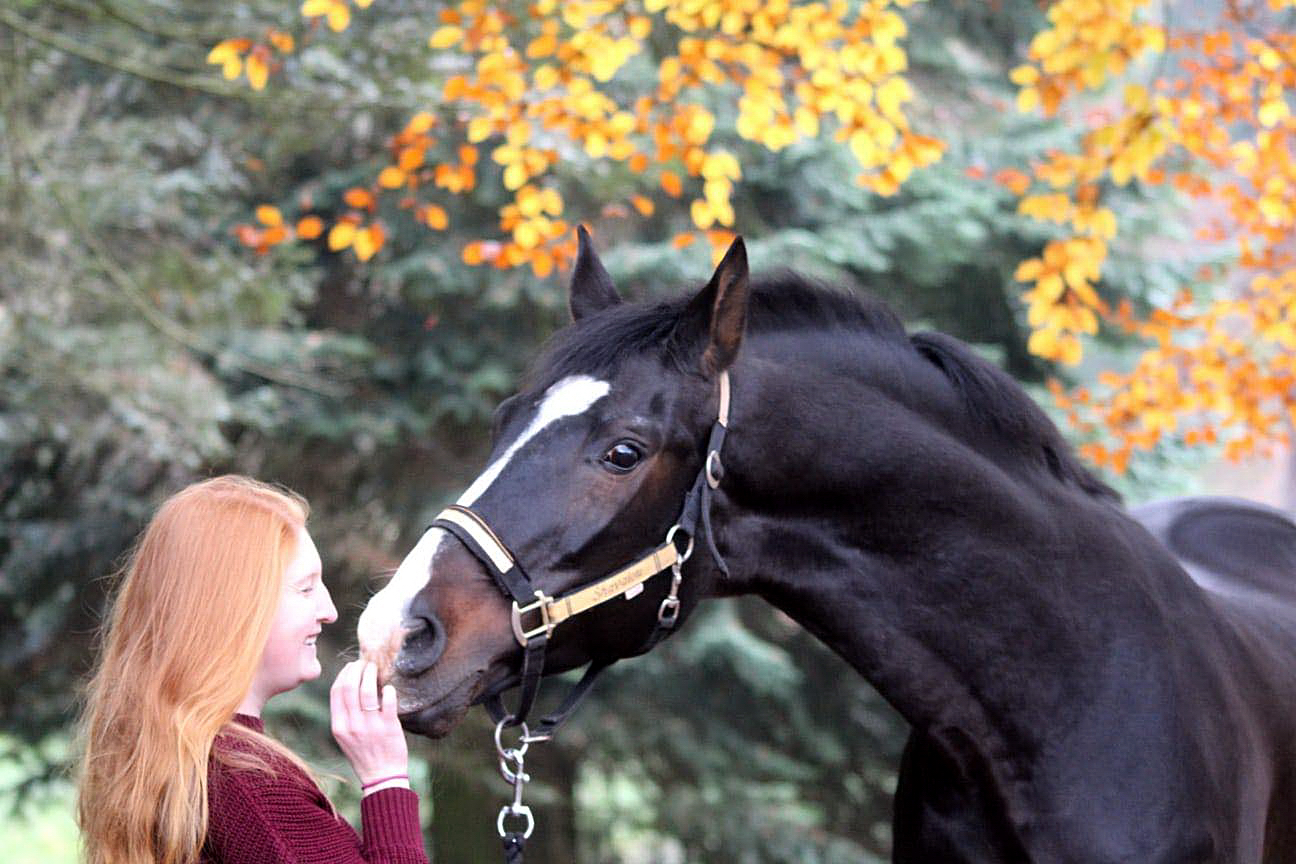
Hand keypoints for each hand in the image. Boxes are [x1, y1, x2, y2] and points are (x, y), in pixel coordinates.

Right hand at [329, 660, 408, 785]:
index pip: (336, 692)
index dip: (343, 675)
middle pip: (349, 687)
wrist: (381, 776)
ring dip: (371, 675)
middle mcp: (352, 725)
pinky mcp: (388, 728)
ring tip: (375, 669)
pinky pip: (388, 702)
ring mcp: (370, 727)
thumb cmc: (364, 754)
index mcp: (339, 726)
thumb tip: (350, 686)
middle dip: (356, 670)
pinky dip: (388, 691)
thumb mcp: (345, 737)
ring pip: (367, 691)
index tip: (351, 666)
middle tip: (364, 663)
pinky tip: (389, 688)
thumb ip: (345, 715)